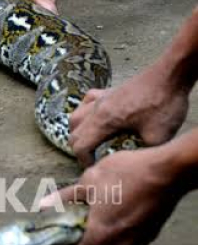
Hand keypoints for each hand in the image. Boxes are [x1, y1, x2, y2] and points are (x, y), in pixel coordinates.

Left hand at [39, 148, 181, 244]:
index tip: (59, 241)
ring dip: (98, 243)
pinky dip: (115, 237)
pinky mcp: (148, 238)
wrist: (166, 172)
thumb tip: (43, 205)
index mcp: (99, 236)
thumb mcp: (88, 181)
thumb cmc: (126, 174)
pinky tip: (112, 215)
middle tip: (73, 226)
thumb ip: (64, 197)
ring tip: (93, 218)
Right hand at [71, 65, 189, 165]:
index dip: (84, 161)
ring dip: (79, 132)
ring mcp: (101, 98)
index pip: (80, 145)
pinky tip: (95, 117)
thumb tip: (135, 161)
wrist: (169, 76)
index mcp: (103, 121)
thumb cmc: (163, 104)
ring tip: (91, 141)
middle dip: (80, 149)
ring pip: (75, 116)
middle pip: (74, 132)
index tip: (96, 167)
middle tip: (94, 158)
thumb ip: (141, 152)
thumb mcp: (158, 137)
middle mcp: (96, 108)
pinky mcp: (108, 91)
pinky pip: (86, 101)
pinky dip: (85, 113)